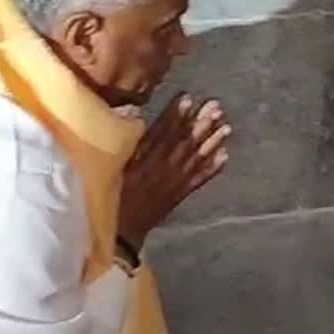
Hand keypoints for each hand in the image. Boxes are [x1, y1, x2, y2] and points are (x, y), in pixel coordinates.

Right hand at [119, 94, 230, 248]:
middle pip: (184, 143)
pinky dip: (212, 168)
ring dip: (211, 142)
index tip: (187, 98)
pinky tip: (226, 156)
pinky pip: (199, 180)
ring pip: (196, 159)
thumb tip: (135, 121)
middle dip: (200, 124)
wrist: (119, 234)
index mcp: (143, 163)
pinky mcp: (179, 195)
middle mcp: (163, 171)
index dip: (175, 116)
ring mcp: (174, 184)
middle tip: (215, 106)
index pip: (162, 134)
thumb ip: (124, 149)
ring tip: (226, 126)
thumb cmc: (108, 199)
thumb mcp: (110, 172)